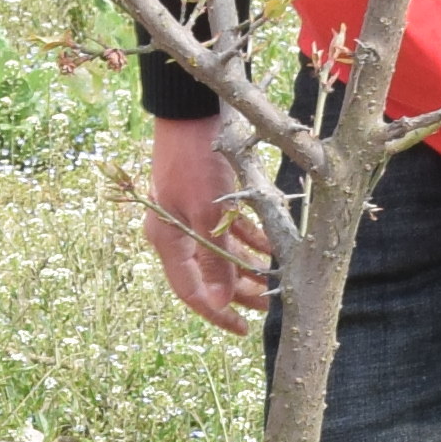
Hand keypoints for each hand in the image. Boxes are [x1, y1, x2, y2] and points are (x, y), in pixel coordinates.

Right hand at [142, 111, 274, 333]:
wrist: (191, 111)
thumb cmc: (196, 160)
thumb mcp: (207, 213)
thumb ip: (215, 260)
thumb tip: (221, 301)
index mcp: (167, 240)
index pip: (192, 292)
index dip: (218, 313)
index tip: (243, 330)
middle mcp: (176, 231)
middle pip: (209, 275)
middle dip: (239, 292)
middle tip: (268, 306)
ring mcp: (190, 214)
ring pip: (222, 253)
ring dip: (247, 268)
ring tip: (272, 281)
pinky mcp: (205, 197)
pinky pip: (228, 229)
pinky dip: (248, 240)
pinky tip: (271, 247)